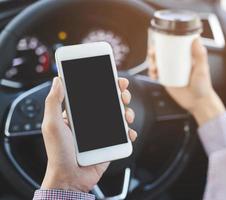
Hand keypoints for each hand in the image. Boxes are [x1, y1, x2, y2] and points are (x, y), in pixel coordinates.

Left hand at [41, 77, 136, 191]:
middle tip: (123, 94)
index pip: (92, 94)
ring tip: (127, 115)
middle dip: (120, 95)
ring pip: (119, 116)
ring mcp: (102, 133)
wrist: (70, 178)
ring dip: (127, 112)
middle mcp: (91, 121)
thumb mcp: (52, 125)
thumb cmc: (58, 154)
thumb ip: (53, 102)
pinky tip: (128, 132)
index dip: (104, 84)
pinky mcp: (110, 144)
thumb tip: (57, 81)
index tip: (113, 78)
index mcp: (77, 114)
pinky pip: (124, 135)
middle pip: (110, 102)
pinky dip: (129, 132)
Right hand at [148, 38, 225, 125]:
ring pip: (157, 62)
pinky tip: (153, 75)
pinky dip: (152, 73)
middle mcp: (178, 61)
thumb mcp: (202, 69)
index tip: (159, 40)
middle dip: (154, 51)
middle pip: (162, 52)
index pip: (174, 44)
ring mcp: (171, 70)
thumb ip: (200, 55)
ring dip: (151, 62)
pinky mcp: (167, 79)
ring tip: (153, 68)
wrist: (198, 102)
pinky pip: (156, 74)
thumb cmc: (203, 85)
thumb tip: (195, 39)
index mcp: (186, 55)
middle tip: (152, 54)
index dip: (164, 41)